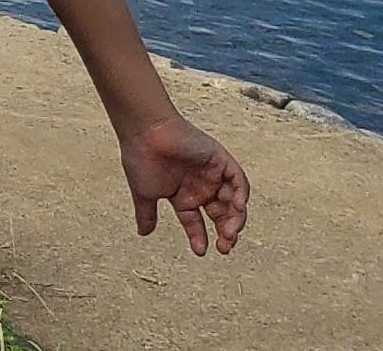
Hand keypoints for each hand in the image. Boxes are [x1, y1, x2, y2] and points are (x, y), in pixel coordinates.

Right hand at [122, 112, 250, 254]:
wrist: (146, 132)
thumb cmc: (141, 159)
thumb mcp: (145, 194)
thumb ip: (147, 214)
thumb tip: (143, 233)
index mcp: (183, 195)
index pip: (196, 221)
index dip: (199, 237)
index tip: (201, 251)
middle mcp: (200, 186)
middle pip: (220, 214)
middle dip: (225, 232)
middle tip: (224, 246)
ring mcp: (211, 174)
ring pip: (232, 201)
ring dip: (235, 218)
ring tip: (230, 233)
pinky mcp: (220, 160)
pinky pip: (238, 180)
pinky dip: (241, 194)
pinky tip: (237, 208)